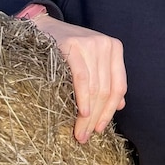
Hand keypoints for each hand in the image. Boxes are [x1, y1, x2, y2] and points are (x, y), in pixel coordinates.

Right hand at [33, 16, 127, 142]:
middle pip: (106, 89)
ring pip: (95, 87)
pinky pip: (82, 78)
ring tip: (80, 132)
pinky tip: (82, 112)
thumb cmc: (68, 49)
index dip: (111, 110)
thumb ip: (107, 80)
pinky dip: (83, 97)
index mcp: (114, 49)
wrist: (43, 28)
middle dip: (97, 117)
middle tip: (85, 137)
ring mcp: (90, 44)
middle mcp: (106, 45)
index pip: (119, 86)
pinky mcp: (72, 46)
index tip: (100, 129)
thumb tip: (121, 105)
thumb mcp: (93, 62)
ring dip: (88, 114)